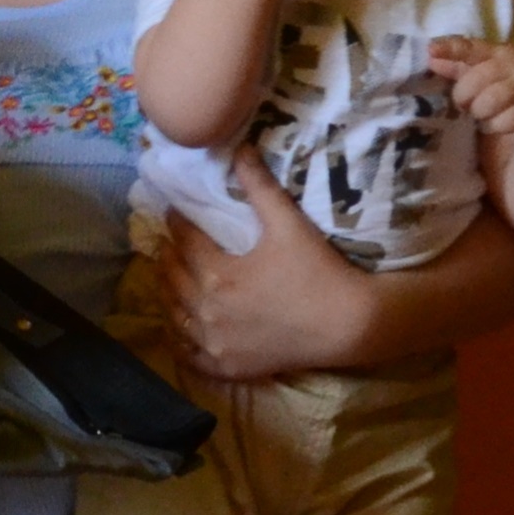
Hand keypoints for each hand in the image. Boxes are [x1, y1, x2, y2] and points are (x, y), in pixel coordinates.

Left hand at [154, 148, 372, 384]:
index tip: (173, 211)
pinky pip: (191, 355)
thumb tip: (238, 148)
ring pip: (176, 316)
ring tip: (166, 279)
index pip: (185, 242)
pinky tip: (178, 328)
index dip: (177, 223)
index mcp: (217, 274)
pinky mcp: (228, 366)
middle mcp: (208, 311)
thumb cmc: (318, 271)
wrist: (348, 325)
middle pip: (174, 279)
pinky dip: (180, 340)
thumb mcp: (288, 223)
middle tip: (165, 243)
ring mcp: (216, 343)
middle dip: (167, 257)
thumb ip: (259, 186)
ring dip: (168, 294)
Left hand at [433, 35, 513, 140]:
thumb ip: (460, 65)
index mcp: (501, 52)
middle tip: (465, 105)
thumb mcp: (489, 70)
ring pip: (489, 102)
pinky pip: (506, 121)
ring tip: (482, 115)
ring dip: (480, 112)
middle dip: (464, 96)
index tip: (430, 51)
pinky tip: (498, 124)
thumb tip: (431, 56)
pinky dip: (497, 126)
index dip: (451, 49)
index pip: (472, 48)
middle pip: (476, 80)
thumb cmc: (512, 82)